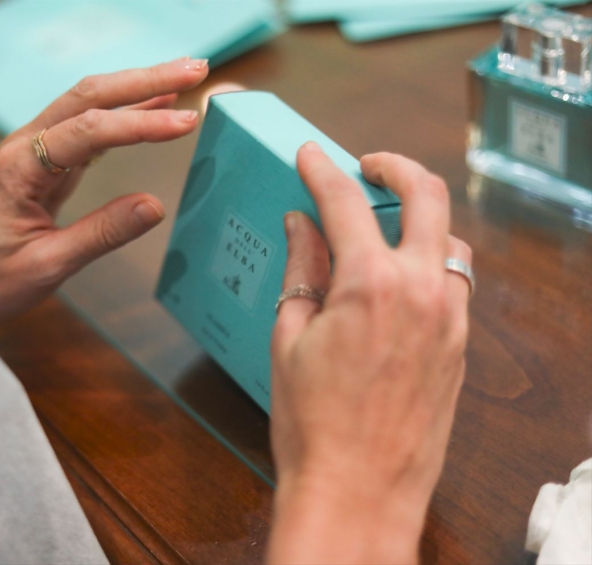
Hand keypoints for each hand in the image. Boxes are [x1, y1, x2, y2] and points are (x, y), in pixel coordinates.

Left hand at [0, 58, 208, 323]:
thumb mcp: (46, 266)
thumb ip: (101, 233)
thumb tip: (155, 206)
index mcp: (20, 168)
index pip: (88, 131)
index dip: (140, 123)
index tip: (186, 121)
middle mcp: (25, 146)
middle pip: (89, 96)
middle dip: (144, 80)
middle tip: (194, 69)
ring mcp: (33, 150)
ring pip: (88, 104)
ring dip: (136, 88)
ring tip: (184, 77)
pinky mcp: (43, 162)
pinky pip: (87, 128)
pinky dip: (122, 114)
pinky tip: (151, 106)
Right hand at [267, 145, 471, 563]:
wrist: (357, 491)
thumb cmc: (312, 423)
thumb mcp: (289, 338)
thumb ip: (302, 270)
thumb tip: (302, 225)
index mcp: (370, 284)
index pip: (346, 202)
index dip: (322, 169)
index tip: (311, 155)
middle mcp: (422, 290)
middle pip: (428, 196)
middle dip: (395, 167)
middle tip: (367, 166)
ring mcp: (450, 318)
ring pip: (451, 239)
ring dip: (421, 219)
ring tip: (385, 226)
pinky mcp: (460, 346)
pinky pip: (456, 283)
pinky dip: (431, 263)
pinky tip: (400, 279)